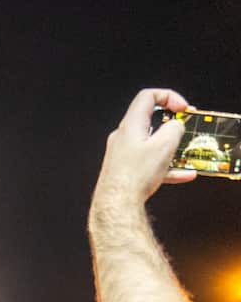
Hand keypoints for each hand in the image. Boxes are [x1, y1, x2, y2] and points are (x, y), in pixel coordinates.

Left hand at [93, 89, 195, 208]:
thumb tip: (175, 126)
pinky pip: (147, 162)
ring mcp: (121, 154)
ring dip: (170, 147)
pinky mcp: (123, 170)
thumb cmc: (134, 176)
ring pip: (150, 144)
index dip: (168, 97)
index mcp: (130, 125)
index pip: (147, 97)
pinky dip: (165, 165)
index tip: (182, 108)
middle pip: (149, 120)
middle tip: (185, 127)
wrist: (116, 204)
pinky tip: (182, 175)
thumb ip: (174, 129)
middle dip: (171, 123)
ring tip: (185, 153)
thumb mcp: (165, 146)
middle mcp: (122, 137)